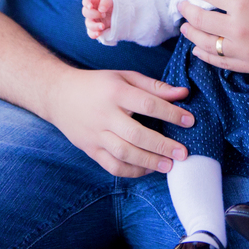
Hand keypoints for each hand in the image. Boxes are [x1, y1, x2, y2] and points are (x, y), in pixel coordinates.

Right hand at [46, 69, 192, 177]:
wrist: (59, 95)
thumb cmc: (97, 85)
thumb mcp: (124, 77)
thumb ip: (154, 86)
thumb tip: (183, 94)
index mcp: (115, 92)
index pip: (147, 104)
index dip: (170, 113)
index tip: (189, 121)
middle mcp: (104, 114)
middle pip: (136, 133)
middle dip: (162, 145)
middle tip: (183, 152)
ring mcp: (95, 134)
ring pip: (124, 153)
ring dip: (149, 161)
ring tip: (169, 166)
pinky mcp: (90, 149)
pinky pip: (112, 166)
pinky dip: (131, 171)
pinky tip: (147, 170)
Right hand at [82, 0, 113, 38]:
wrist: (120, 13)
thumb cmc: (113, 3)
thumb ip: (106, 2)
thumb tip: (101, 9)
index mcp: (94, 1)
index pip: (86, 0)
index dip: (86, 3)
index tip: (91, 7)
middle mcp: (91, 11)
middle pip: (86, 12)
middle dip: (94, 14)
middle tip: (104, 15)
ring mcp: (93, 20)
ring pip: (88, 24)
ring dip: (94, 26)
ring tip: (102, 26)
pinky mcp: (97, 29)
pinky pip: (91, 33)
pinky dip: (93, 34)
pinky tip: (98, 33)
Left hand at [178, 0, 248, 73]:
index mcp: (243, 4)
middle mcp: (240, 29)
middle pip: (201, 20)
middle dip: (187, 12)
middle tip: (181, 5)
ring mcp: (245, 50)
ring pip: (208, 44)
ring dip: (192, 34)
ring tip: (185, 27)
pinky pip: (222, 63)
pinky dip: (207, 56)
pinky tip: (199, 49)